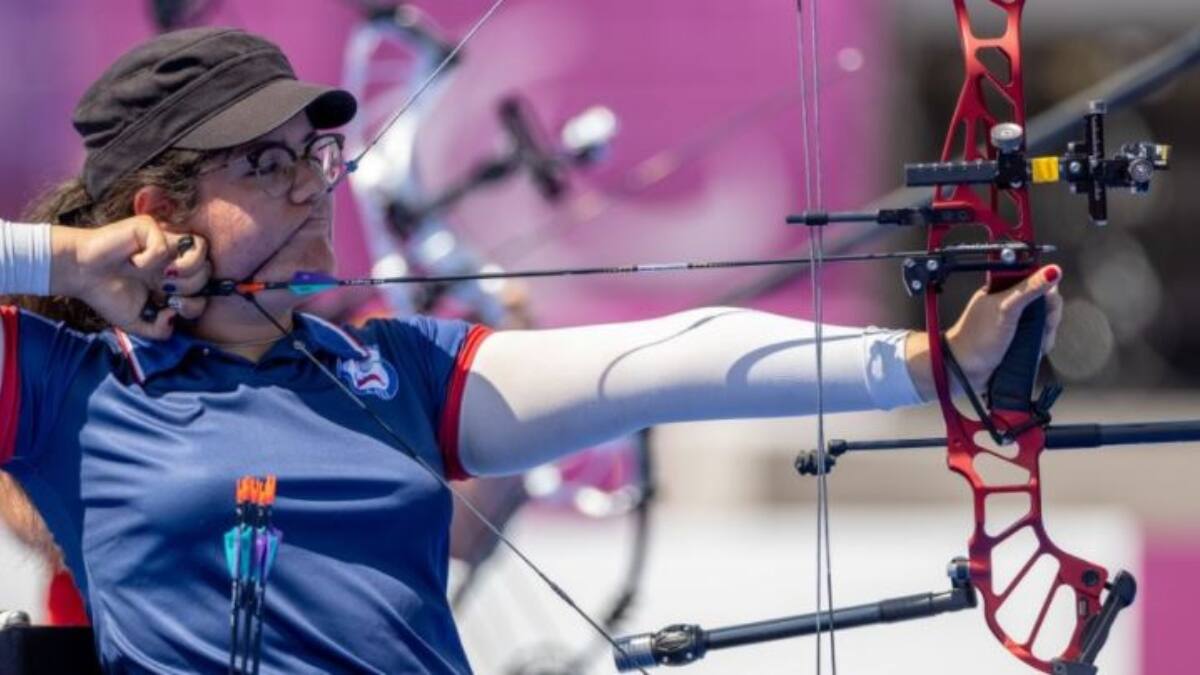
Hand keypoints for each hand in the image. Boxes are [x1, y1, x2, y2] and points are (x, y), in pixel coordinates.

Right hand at [51, 216, 209, 338]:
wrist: (80, 275)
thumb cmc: (107, 294)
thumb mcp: (137, 322)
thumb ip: (160, 330)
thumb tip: (175, 316)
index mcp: (175, 279)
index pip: (207, 287)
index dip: (197, 303)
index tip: (172, 306)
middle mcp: (174, 258)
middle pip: (207, 270)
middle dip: (189, 288)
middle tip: (163, 289)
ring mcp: (164, 240)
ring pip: (200, 250)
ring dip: (183, 270)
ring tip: (160, 275)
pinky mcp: (149, 227)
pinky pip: (165, 244)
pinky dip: (149, 259)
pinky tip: (132, 261)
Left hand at [906, 265, 1062, 399]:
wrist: (965, 370)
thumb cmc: (975, 338)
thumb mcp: (1005, 309)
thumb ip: (1028, 289)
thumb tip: (1052, 271)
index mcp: (1003, 288)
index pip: (1035, 278)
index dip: (1047, 289)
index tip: (1047, 301)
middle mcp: (1010, 303)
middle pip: (1045, 300)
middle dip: (1049, 315)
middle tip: (1043, 325)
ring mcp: (1016, 321)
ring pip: (1045, 320)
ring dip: (1046, 332)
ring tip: (1036, 341)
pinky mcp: (1019, 337)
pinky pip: (1040, 336)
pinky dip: (1042, 342)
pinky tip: (1035, 348)